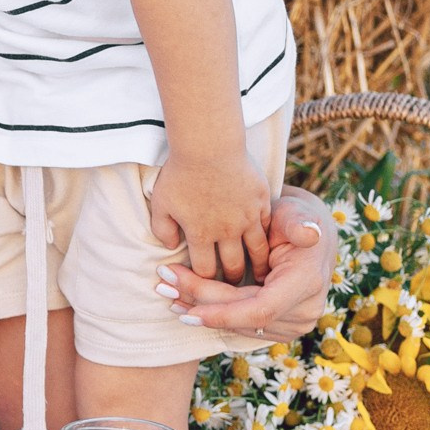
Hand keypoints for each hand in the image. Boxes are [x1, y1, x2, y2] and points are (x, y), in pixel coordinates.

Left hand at [148, 146, 272, 284]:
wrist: (208, 144)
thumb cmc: (179, 172)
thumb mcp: (160, 203)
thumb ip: (162, 230)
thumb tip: (171, 247)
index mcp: (200, 234)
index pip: (205, 271)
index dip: (207, 283)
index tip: (209, 286)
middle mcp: (226, 231)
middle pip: (234, 267)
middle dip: (233, 280)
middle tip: (236, 285)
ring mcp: (247, 217)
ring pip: (257, 251)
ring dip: (258, 265)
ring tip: (260, 274)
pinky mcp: (261, 200)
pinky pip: (268, 226)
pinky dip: (267, 238)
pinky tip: (269, 245)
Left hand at [160, 187, 338, 341]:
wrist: (306, 232)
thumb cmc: (293, 217)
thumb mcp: (294, 213)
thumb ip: (298, 222)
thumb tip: (308, 233)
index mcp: (307, 283)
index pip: (260, 309)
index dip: (223, 313)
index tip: (188, 309)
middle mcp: (305, 310)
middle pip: (243, 317)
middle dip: (202, 303)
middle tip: (165, 284)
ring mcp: (295, 323)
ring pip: (239, 324)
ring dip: (201, 309)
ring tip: (168, 291)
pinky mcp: (281, 327)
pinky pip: (242, 324)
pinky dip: (214, 313)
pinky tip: (185, 302)